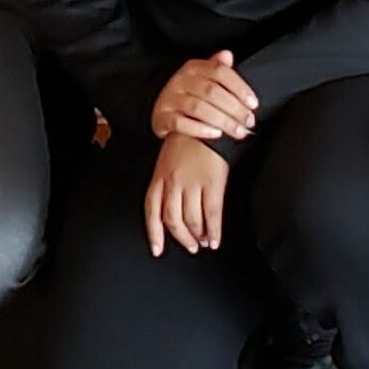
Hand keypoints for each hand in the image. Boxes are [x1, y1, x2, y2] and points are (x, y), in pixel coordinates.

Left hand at [143, 134, 230, 257]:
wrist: (209, 119)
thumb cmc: (190, 138)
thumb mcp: (169, 157)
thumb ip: (167, 179)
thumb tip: (173, 203)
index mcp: (160, 174)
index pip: (152, 209)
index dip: (154, 232)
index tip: (157, 249)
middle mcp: (173, 181)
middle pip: (172, 219)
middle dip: (181, 237)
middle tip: (190, 246)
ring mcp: (192, 183)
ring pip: (191, 220)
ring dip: (198, 235)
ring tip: (205, 242)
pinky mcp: (212, 183)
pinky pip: (211, 215)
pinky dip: (213, 231)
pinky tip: (215, 240)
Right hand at [150, 52, 258, 143]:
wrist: (162, 112)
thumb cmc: (189, 95)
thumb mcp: (202, 79)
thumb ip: (217, 68)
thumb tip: (228, 54)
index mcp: (193, 68)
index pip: (220, 72)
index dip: (239, 87)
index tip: (253, 104)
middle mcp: (180, 80)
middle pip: (211, 91)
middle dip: (234, 108)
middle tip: (249, 122)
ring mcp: (169, 98)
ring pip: (198, 108)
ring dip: (222, 121)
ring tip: (238, 132)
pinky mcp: (161, 117)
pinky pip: (180, 123)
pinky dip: (200, 129)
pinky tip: (216, 134)